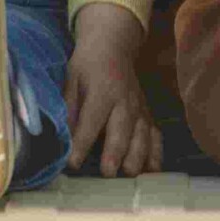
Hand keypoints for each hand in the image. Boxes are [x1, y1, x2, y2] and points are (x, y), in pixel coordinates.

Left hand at [63, 2, 160, 177]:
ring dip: (137, 156)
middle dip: (115, 151)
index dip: (82, 142)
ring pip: (142, 134)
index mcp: (102, 90)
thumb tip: (62, 136)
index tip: (73, 163)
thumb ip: (69, 108)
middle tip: (108, 173)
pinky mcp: (148, 114)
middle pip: (121, 129)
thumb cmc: (87, 65)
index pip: (91, 120)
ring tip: (130, 174)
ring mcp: (140, 108)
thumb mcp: (72, 79)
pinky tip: (153, 171)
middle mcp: (125, 100)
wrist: (113, 46)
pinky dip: (156, 153)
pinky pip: (156, 135)